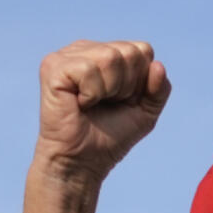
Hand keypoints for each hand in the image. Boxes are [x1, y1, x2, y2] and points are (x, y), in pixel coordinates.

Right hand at [34, 40, 170, 183]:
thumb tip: (158, 65)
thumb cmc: (109, 138)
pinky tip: (79, 104)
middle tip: (106, 104)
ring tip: (92, 104)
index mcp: (106, 53)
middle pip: (130, 52)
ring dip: (109, 91)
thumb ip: (159, 89)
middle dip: (126, 87)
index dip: (140, 83)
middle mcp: (86, 49)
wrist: (82, 163)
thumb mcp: (145, 113)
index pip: (143, 50)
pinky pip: (88, 69)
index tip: (122, 102)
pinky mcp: (53, 67)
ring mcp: (67, 55)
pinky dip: (91, 93)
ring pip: (110, 57)